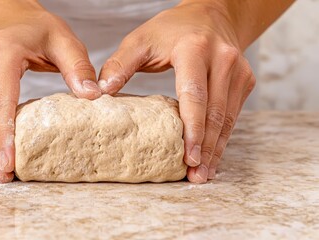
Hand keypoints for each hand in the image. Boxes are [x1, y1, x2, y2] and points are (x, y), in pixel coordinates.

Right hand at [0, 1, 100, 182]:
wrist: (8, 15)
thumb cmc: (37, 26)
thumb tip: (92, 95)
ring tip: (1, 175)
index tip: (10, 161)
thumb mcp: (64, 38)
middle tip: (6, 178)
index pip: (2, 100)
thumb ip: (78, 65)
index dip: (6, 133)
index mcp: (2, 54)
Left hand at [98, 2, 255, 182]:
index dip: (192, 128)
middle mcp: (223, 59)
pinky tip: (212, 155)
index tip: (187, 156)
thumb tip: (100, 91)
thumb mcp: (141, 39)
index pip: (195, 95)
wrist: (212, 14)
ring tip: (203, 173)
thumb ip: (120, 64)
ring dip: (216, 148)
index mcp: (195, 49)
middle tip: (195, 175)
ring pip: (228, 118)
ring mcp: (238, 71)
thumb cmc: (173, 29)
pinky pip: (233, 114)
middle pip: (215, 112)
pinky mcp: (245, 81)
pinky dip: (223, 137)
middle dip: (205, 148)